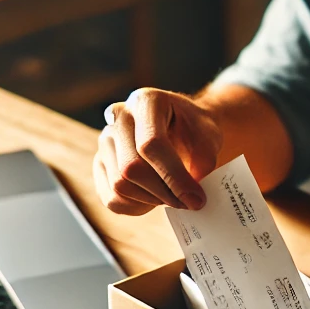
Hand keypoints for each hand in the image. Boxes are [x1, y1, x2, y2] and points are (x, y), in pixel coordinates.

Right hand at [93, 87, 221, 214]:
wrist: (181, 127)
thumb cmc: (194, 130)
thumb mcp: (209, 138)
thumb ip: (203, 165)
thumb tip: (191, 198)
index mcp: (146, 101)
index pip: (151, 144)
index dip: (174, 178)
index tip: (196, 199)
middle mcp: (118, 116)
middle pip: (131, 168)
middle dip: (164, 193)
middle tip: (187, 202)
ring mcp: (105, 140)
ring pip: (119, 185)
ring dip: (151, 201)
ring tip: (172, 197)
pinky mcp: (99, 163)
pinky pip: (111, 198)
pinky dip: (136, 207)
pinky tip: (154, 199)